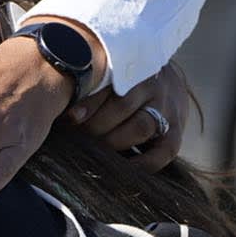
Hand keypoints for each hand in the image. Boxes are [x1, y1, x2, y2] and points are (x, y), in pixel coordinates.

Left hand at [67, 61, 189, 169]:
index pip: (109, 83)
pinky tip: (123, 169)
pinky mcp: (177, 132)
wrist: (165, 77)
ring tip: (93, 151)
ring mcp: (166, 108)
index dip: (88, 102)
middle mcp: (150, 85)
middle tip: (76, 138)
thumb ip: (89, 85)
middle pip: (122, 105)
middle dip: (95, 125)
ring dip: (113, 141)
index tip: (71, 117)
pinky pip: (163, 152)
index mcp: (129, 67)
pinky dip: (142, 164)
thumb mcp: (108, 73)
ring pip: (140, 126)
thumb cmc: (121, 79)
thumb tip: (58, 109)